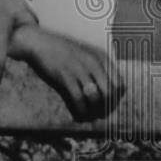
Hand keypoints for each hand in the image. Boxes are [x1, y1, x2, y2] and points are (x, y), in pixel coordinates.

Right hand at [10, 25, 124, 121]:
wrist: (40, 43)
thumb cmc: (63, 52)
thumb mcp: (86, 57)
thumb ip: (98, 72)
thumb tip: (107, 97)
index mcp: (102, 58)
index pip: (120, 84)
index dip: (116, 100)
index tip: (108, 107)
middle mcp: (94, 63)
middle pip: (111, 93)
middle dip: (106, 109)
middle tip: (98, 116)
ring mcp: (80, 69)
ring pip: (96, 98)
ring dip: (93, 112)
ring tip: (88, 117)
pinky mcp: (65, 76)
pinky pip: (78, 99)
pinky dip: (80, 111)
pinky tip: (78, 116)